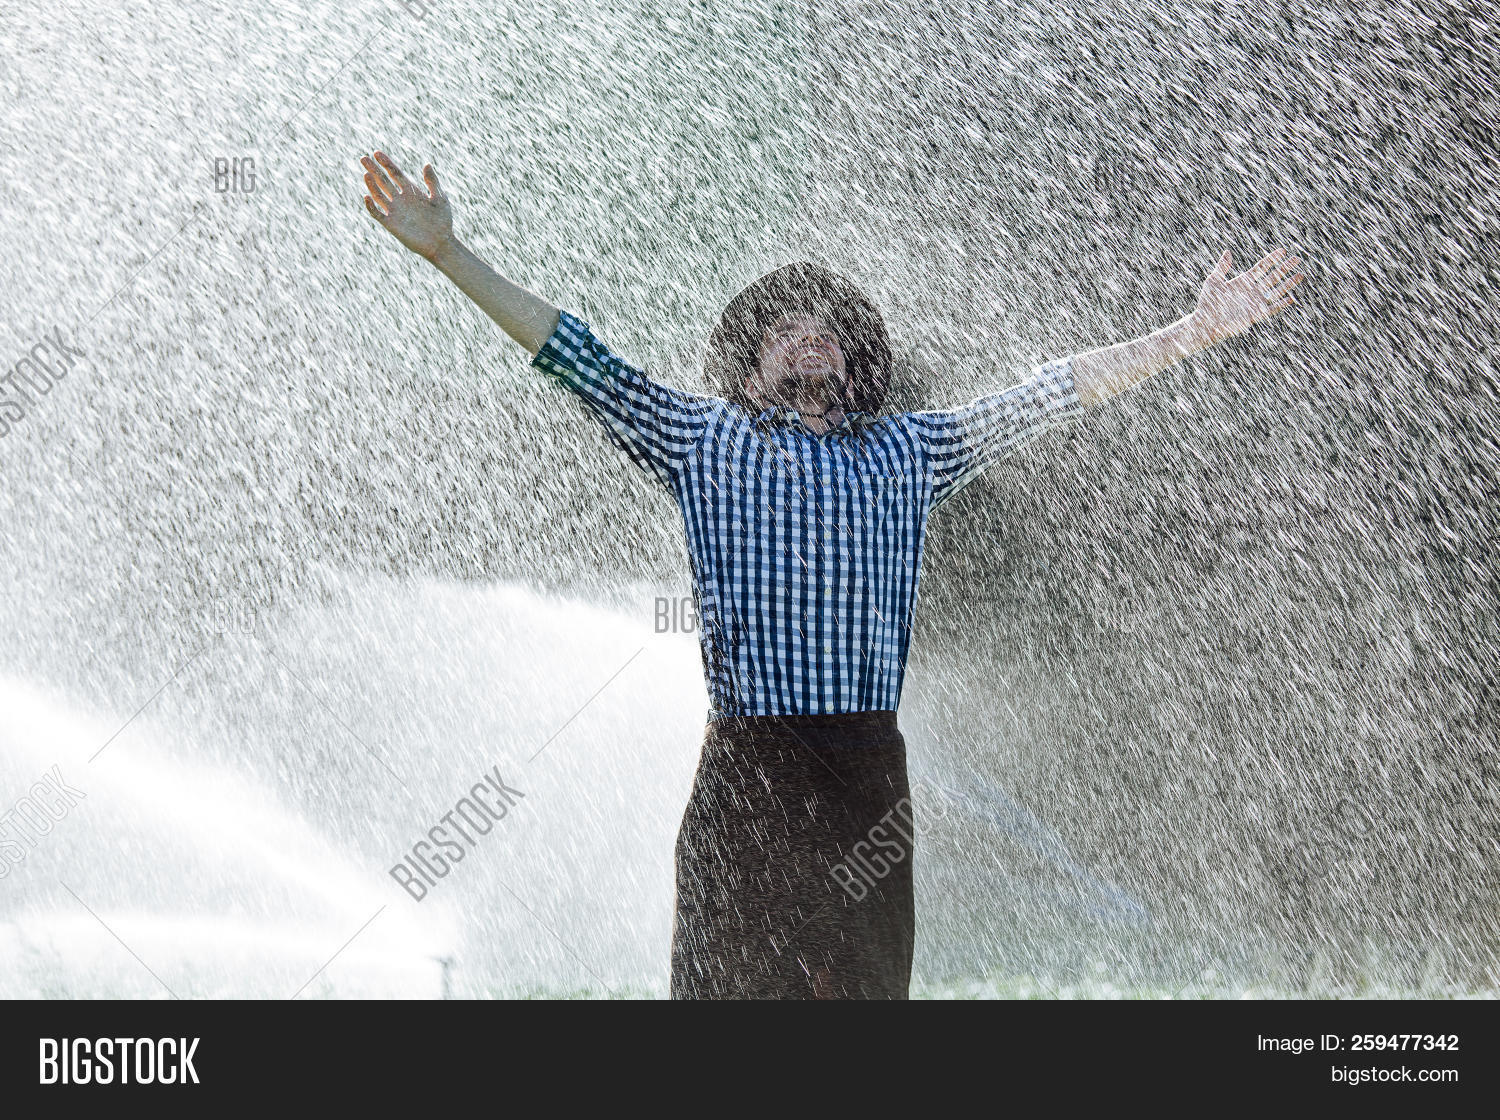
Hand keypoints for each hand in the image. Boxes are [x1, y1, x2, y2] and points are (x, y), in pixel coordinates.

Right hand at [360, 150, 453, 260]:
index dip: (386, 163)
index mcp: (411, 192)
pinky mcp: (391, 224)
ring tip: (366, 174)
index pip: (395, 174)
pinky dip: (371, 206)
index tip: (376, 153)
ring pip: (378, 195)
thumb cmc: (443, 222)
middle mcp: (400, 200)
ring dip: (372, 185)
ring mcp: (395, 212)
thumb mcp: (439, 199)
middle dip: (373, 170)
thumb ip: (432, 182)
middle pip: (383, 181)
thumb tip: (426, 164)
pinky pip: (377, 214)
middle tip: (363, 158)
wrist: (441, 244)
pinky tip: (367, 197)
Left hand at [1189, 247, 1303, 347]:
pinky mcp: (1256, 315)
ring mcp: (1255, 302)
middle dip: (1285, 268)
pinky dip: (1281, 304)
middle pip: (1273, 276)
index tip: (1283, 251)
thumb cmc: (1207, 302)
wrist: (1205, 322)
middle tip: (1297, 259)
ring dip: (1288, 284)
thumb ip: (1222, 267)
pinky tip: (1291, 298)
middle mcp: (1252, 290)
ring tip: (1300, 275)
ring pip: (1276, 291)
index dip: (1272, 259)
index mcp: (1243, 281)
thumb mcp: (1213, 281)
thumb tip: (1228, 252)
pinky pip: (1272, 309)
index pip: (1262, 267)